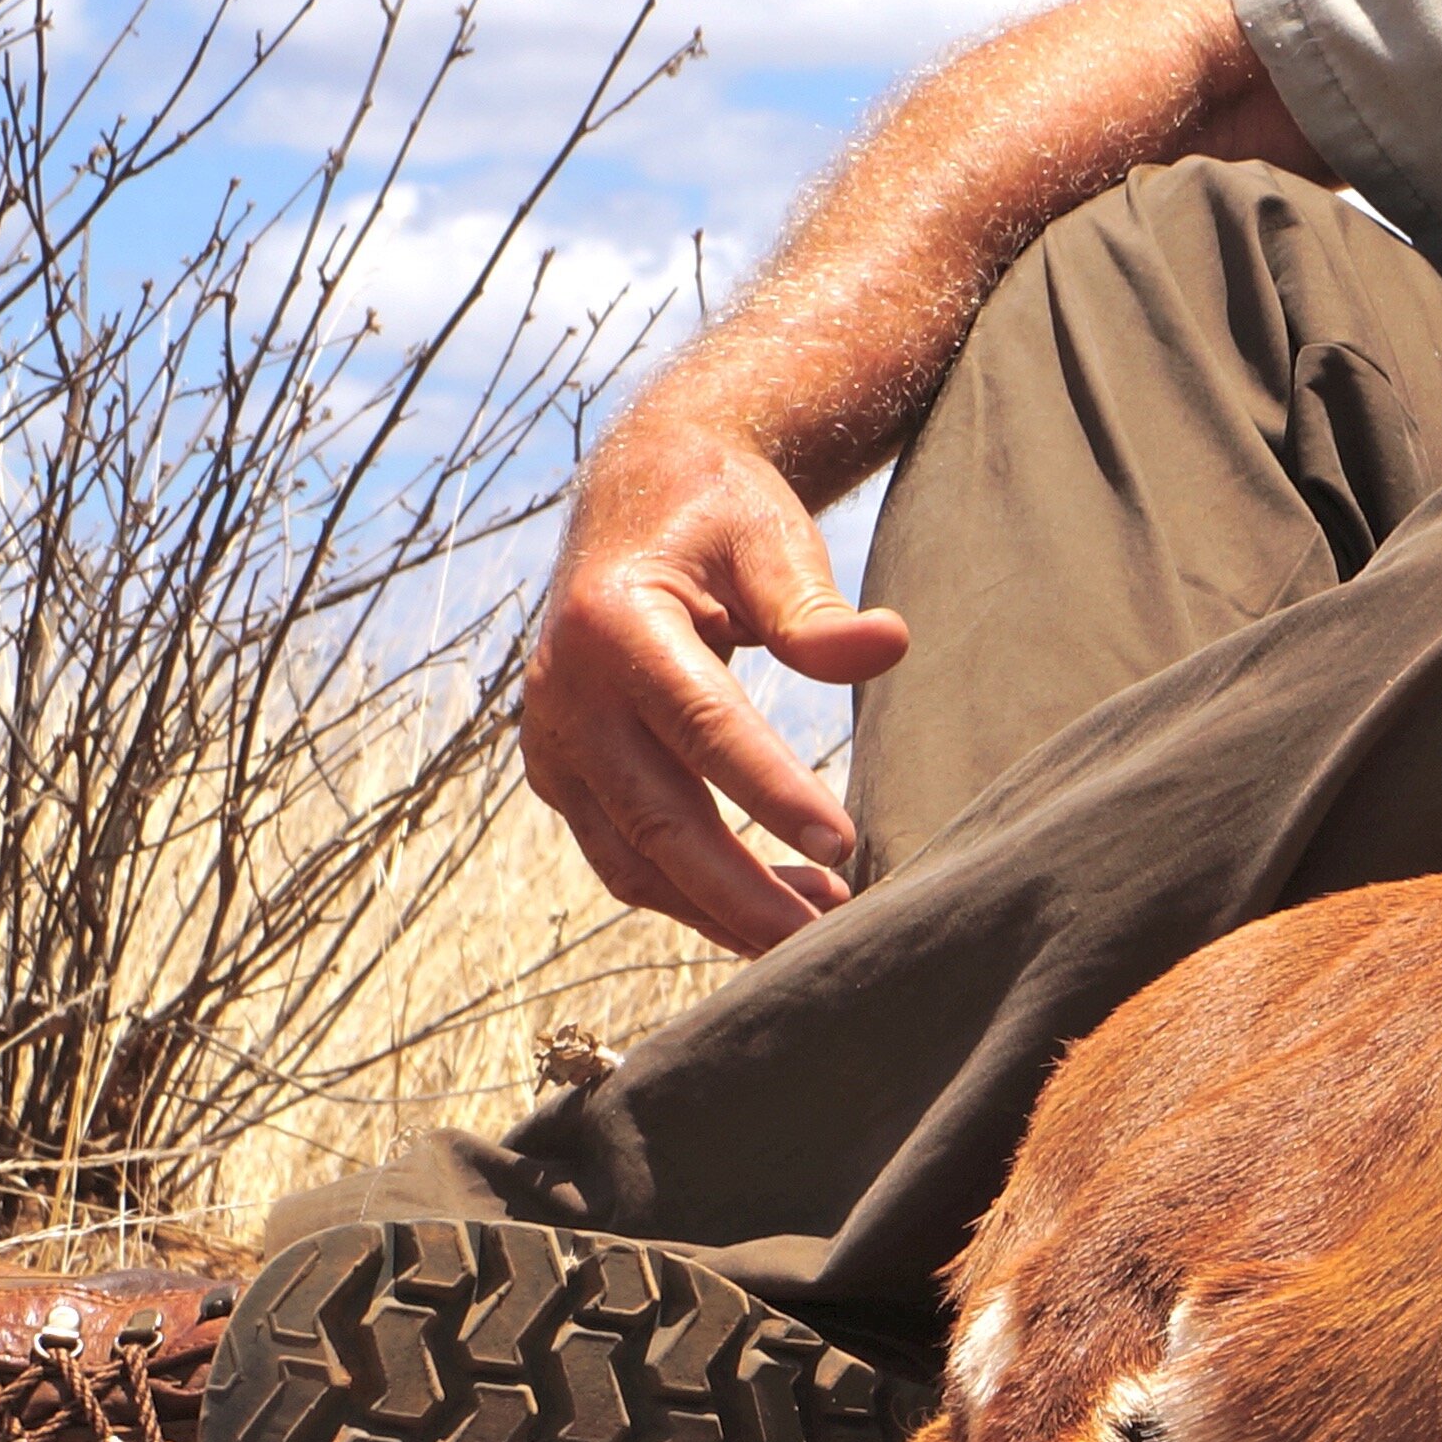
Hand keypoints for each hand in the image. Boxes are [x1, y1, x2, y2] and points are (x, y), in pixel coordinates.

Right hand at [518, 415, 907, 953]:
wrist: (636, 503)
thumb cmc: (716, 516)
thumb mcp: (771, 539)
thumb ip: (818, 608)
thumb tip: (888, 647)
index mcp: (614, 625)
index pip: (702, 727)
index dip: (771, 793)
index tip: (843, 844)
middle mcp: (566, 695)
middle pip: (658, 818)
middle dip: (742, 892)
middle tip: (827, 938)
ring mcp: (553, 744)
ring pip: (633, 860)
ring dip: (720, 908)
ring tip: (818, 926)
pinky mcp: (562, 776)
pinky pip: (623, 856)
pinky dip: (691, 892)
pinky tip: (776, 899)